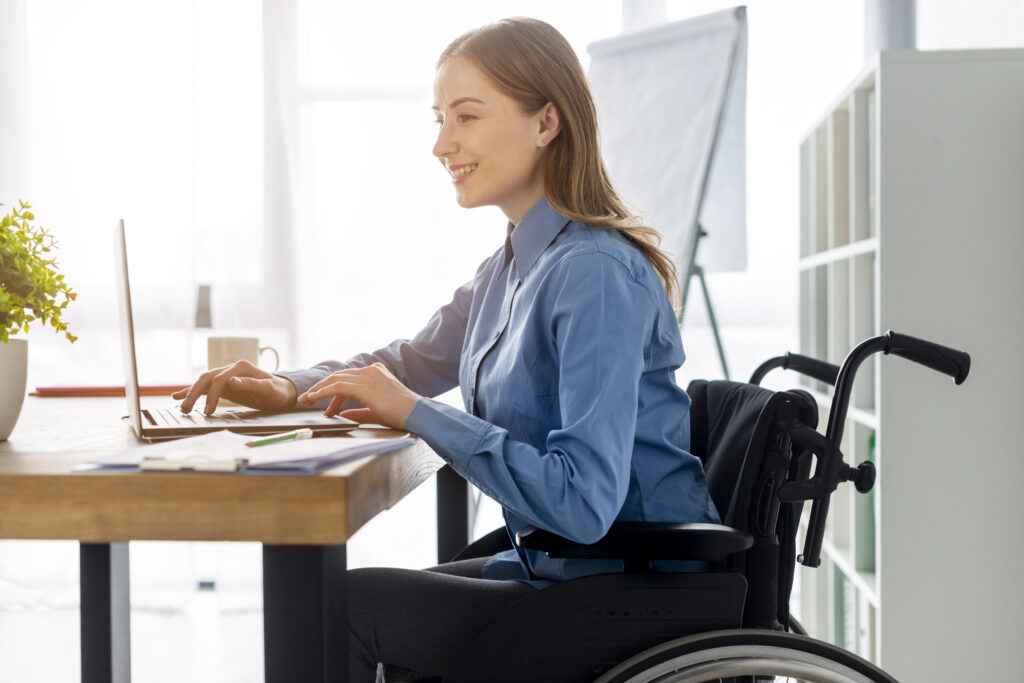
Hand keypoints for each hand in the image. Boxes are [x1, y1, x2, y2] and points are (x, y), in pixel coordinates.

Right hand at [172, 360, 297, 414]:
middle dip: (194, 393)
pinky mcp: (224, 384)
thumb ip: (253, 384)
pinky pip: (206, 387)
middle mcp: (231, 369)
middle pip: (207, 378)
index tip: (209, 410)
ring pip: (204, 382)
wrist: (281, 392)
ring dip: (191, 393)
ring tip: (182, 407)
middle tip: (186, 409)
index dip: (213, 395)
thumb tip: (233, 380)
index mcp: (241, 367)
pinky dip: (192, 391)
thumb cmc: (277, 392)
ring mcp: (226, 376)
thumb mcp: (269, 390)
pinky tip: (178, 396)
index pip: (220, 379)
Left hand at [297, 363, 419, 429]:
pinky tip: (314, 399)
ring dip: (318, 390)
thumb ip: (359, 411)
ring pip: (335, 380)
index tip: (325, 406)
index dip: (333, 392)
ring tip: (306, 400)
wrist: (416, 413)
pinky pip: (337, 387)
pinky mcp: (364, 385)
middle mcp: (371, 370)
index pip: (349, 380)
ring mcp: (367, 376)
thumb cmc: (401, 414)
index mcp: (376, 373)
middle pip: (339, 377)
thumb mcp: (377, 411)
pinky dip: (323, 392)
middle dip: (321, 388)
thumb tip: (343, 414)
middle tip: (307, 399)